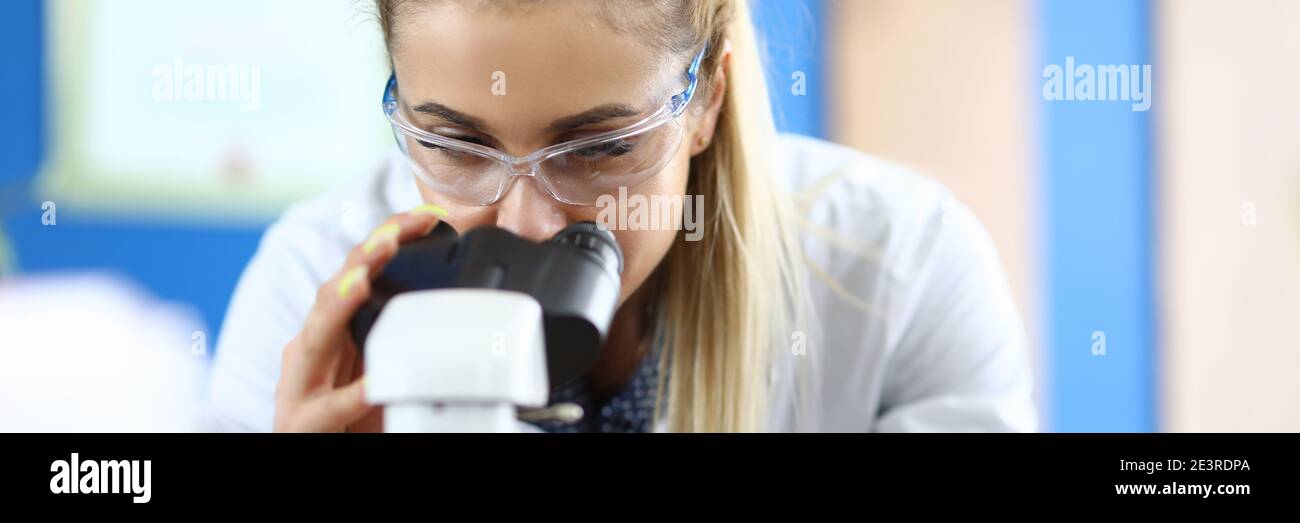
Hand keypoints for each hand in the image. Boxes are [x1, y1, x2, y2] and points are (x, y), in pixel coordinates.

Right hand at [272, 204, 448, 431]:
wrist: (315, 455)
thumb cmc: (349, 416)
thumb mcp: (380, 365)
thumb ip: (403, 336)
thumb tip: (459, 308)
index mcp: (333, 331)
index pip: (356, 273)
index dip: (384, 241)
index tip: (424, 217)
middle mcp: (311, 349)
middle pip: (333, 293)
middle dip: (360, 260)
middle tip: (391, 235)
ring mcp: (300, 384)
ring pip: (314, 338)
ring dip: (338, 307)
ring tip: (361, 283)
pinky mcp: (301, 423)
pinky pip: (328, 407)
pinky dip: (350, 394)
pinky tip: (373, 384)